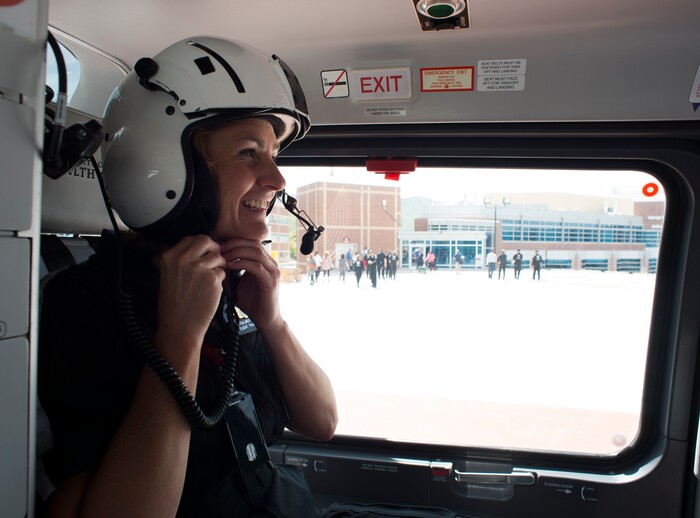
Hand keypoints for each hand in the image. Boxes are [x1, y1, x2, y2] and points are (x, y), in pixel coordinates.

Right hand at [156, 235, 226, 358]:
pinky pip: (223, 271)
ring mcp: (198, 268)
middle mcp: (183, 259)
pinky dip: (220, 280)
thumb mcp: (168, 275)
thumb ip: (180, 259)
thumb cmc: (175, 303)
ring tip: (211, 280)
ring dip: (219, 266)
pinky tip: (211, 290)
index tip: (204, 255)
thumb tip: (197, 246)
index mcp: (169, 256)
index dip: (201, 246)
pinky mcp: (212, 279)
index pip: (192, 238)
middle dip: (213, 250)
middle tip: (214, 262)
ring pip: (218, 256)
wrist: (179, 326)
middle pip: (206, 240)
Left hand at [219, 238, 281, 331]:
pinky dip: (242, 263)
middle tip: (219, 250)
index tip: (218, 247)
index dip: (233, 241)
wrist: (264, 319)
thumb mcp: (235, 282)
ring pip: (256, 251)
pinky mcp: (271, 280)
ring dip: (237, 252)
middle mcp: (270, 263)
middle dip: (234, 244)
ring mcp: (272, 271)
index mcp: (263, 261)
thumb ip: (228, 270)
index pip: (249, 242)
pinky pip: (257, 266)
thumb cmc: (251, 302)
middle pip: (253, 242)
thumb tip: (214, 259)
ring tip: (224, 257)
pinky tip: (231, 266)